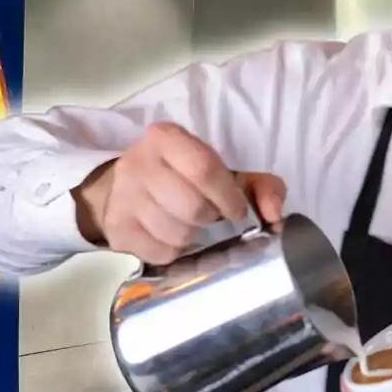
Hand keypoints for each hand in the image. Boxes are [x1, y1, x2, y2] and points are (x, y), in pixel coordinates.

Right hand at [73, 121, 285, 264]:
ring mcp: (123, 197)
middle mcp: (139, 163)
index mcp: (166, 138)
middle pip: (192, 207)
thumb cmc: (181, 177)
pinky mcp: (116, 228)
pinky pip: (160, 253)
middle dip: (209, 218)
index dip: (228, 197)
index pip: (205, 169)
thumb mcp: (222, 171)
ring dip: (192, 237)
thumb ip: (261, 186)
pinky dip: (173, 252)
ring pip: (177, 234)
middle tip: (208, 216)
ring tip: (187, 225)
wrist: (122, 188)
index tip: (237, 211)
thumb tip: (274, 216)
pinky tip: (169, 237)